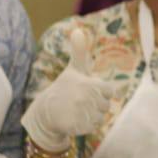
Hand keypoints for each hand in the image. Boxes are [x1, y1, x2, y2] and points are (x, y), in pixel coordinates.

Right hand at [21, 29, 115, 151]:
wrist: (47, 110)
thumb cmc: (64, 88)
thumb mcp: (74, 69)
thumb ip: (79, 51)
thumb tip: (78, 30)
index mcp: (89, 83)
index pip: (110, 91)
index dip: (100, 92)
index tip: (86, 91)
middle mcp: (85, 97)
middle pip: (106, 105)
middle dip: (95, 105)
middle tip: (79, 102)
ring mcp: (81, 112)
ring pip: (100, 117)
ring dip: (91, 116)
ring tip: (77, 110)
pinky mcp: (77, 126)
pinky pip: (93, 127)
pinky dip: (86, 126)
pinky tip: (75, 120)